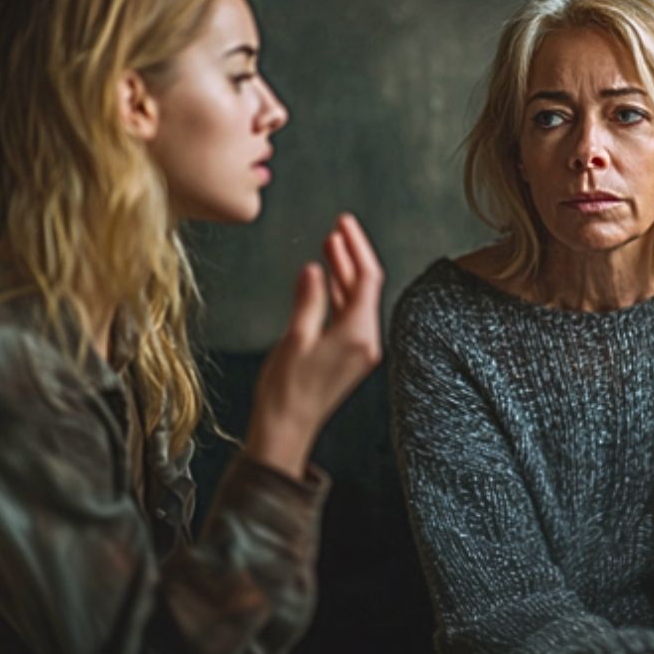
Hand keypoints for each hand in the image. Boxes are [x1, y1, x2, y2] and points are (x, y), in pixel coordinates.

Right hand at [246, 213, 383, 477]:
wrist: (286, 431)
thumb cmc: (286, 391)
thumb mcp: (295, 338)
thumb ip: (308, 300)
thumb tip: (314, 270)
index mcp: (358, 334)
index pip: (367, 278)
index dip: (357, 246)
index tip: (343, 223)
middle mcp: (366, 342)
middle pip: (365, 287)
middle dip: (352, 255)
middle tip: (338, 227)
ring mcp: (360, 351)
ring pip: (356, 301)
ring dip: (344, 273)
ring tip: (330, 245)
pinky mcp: (349, 357)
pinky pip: (349, 317)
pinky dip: (338, 295)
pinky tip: (326, 279)